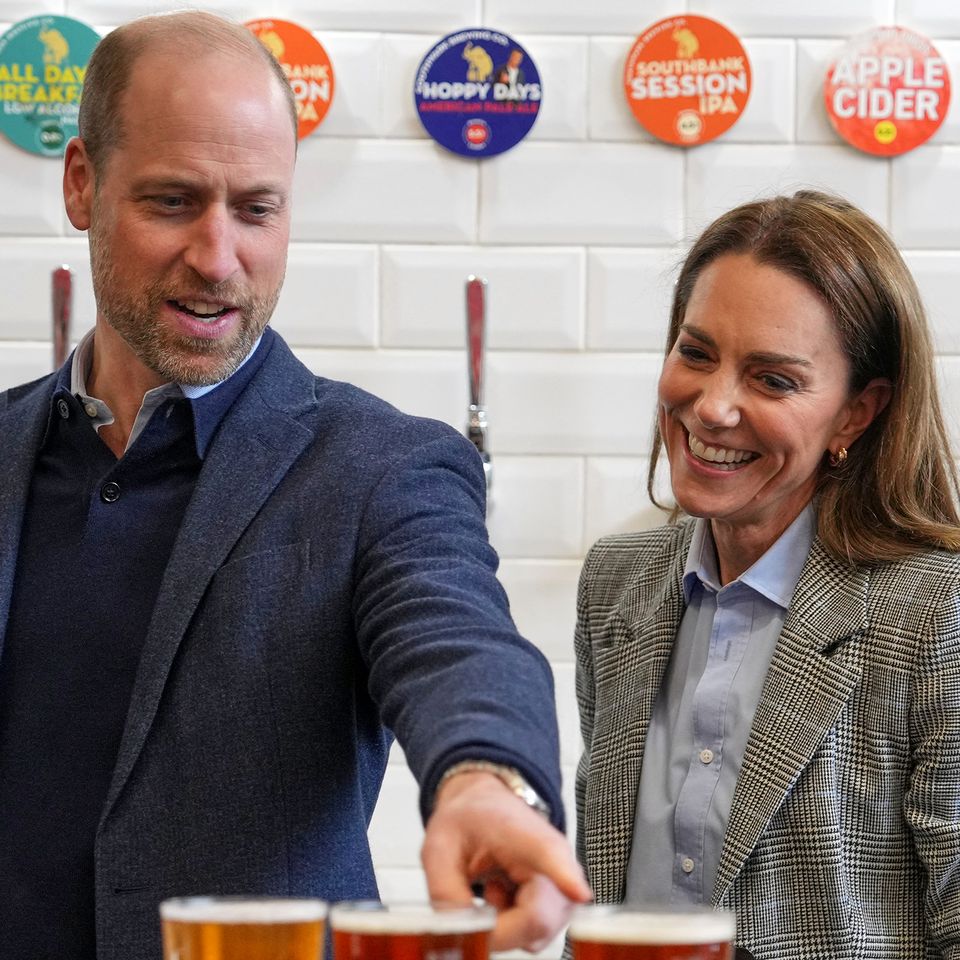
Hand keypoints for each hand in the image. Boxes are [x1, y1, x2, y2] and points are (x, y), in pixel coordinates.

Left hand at [421, 771, 591, 951]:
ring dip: (501, 927)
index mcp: (524, 834)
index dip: (565, 876)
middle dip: (497, 928)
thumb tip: (462, 935)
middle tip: (471, 907)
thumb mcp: (439, 848)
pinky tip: (502, 898)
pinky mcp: (561, 908)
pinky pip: (533, 937)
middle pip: (537, 920)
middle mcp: (557, 861)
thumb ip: (446, 892)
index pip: (549, 854)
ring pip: (533, 935)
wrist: (488, 808)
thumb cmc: (470, 822)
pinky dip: (509, 928)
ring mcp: (564, 889)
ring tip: (491, 888)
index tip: (578, 892)